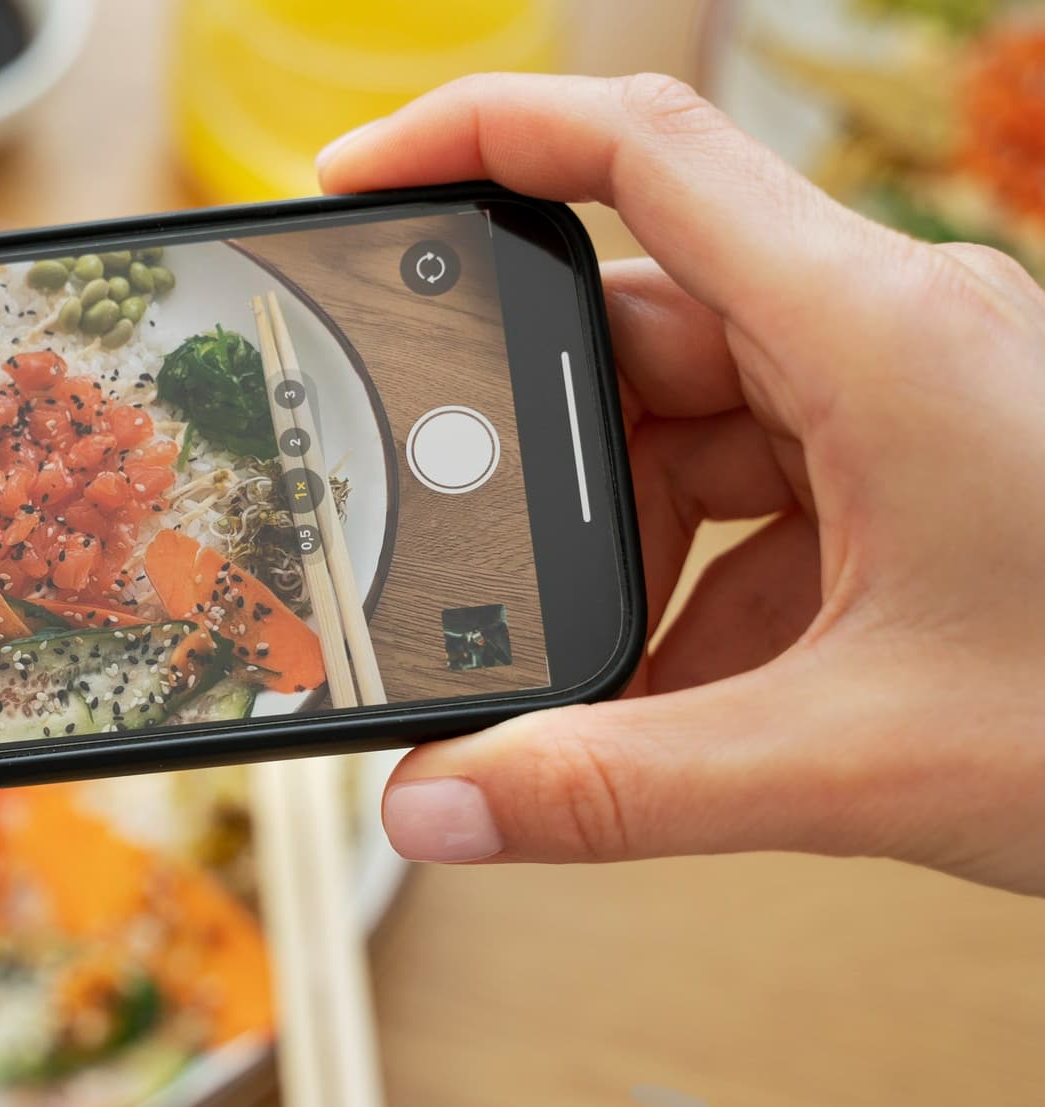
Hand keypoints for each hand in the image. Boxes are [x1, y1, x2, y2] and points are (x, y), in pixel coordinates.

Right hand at [319, 74, 1044, 891]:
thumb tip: (433, 806)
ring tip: (609, 676)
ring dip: (625, 550)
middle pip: (636, 329)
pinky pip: (754, 500)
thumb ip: (619, 790)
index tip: (357, 184)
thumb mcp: (856, 759)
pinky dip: (696, 594)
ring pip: (689, 429)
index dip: (478, 135)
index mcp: (876, 331)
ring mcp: (903, 401)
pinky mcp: (913, 472)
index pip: (639, 153)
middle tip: (470, 564)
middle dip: (540, 462)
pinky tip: (693, 698)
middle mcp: (885, 335)